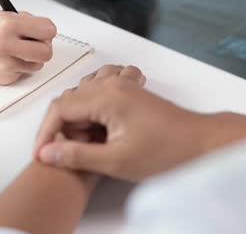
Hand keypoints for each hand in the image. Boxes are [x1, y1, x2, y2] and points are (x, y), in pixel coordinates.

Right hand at [0, 12, 55, 84]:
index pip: (48, 30)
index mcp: (8, 24)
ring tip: (17, 52)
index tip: (41, 32)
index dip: (46, 31)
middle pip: (47, 52)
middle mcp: (7, 44)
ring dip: (32, 59)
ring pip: (38, 65)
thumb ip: (27, 22)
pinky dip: (19, 67)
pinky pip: (24, 73)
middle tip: (35, 44)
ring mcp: (6, 64)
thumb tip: (47, 32)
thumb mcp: (3, 17)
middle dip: (44, 47)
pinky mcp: (5, 78)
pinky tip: (6, 60)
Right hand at [33, 65, 245, 180]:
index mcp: (107, 96)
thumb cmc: (168, 150)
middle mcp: (112, 85)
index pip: (60, 108)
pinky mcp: (130, 93)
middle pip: (69, 101)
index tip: (44, 154)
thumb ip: (77, 156)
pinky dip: (91, 113)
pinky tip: (99, 134)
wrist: (201, 144)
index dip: (46, 133)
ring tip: (84, 146)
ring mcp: (122, 86)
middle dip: (61, 129)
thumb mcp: (116, 161)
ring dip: (76, 121)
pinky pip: (98, 95)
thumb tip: (48, 153)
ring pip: (82, 97)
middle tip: (65, 154)